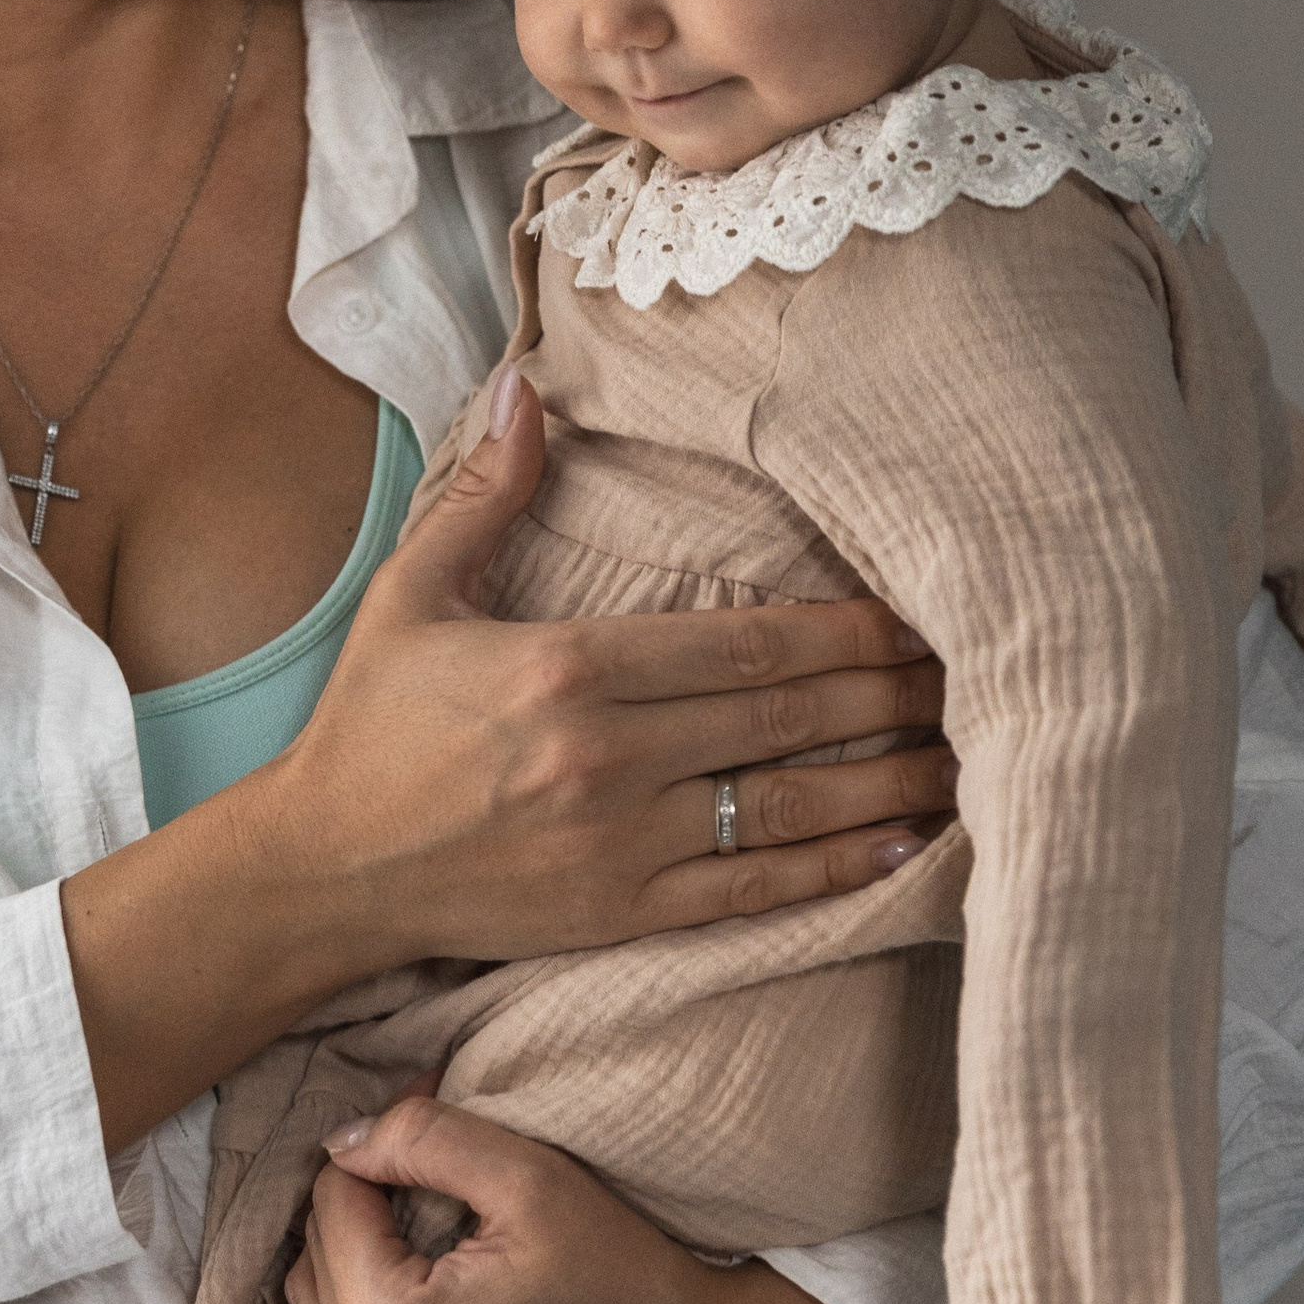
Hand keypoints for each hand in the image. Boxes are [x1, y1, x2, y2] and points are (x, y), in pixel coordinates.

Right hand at [65, 369, 950, 1147]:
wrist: (321, 871)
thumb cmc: (372, 724)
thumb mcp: (415, 591)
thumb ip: (486, 492)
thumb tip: (526, 388)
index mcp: (568, 667)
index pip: (742, 643)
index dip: (845, 628)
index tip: (918, 610)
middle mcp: (606, 756)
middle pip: (784, 716)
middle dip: (890, 692)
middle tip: (982, 670)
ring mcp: (621, 844)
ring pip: (789, 805)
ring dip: (891, 781)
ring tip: (972, 758)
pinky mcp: (623, 915)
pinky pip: (753, 891)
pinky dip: (836, 871)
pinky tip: (906, 849)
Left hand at [283, 1091, 883, 1303]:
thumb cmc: (623, 1272)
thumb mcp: (530, 1177)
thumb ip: (422, 1138)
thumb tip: (344, 1138)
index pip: (331, 1205)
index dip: (376, 1149)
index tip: (424, 1123)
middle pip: (310, 1270)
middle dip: (353, 1211)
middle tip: (416, 1177)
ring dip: (338, 1279)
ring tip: (400, 1240)